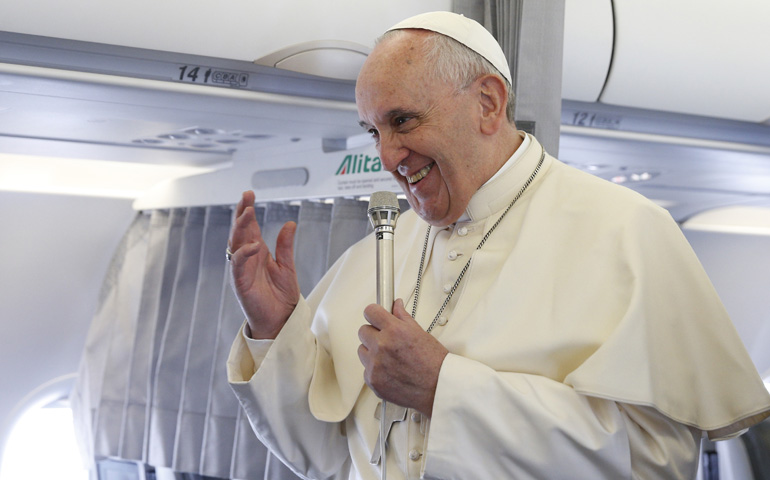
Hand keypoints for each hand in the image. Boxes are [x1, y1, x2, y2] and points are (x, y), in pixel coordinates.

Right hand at [228, 191, 299, 338]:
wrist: (280, 320)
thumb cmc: (281, 296)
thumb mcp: (287, 266)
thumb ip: (285, 246)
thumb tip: (290, 223)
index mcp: (257, 252)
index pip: (249, 227)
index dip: (247, 210)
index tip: (249, 194)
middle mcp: (247, 259)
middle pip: (240, 231)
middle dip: (241, 213)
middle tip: (247, 197)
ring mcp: (242, 270)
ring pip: (236, 245)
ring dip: (241, 228)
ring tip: (248, 213)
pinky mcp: (241, 284)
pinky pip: (238, 266)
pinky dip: (244, 254)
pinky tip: (253, 245)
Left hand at [357, 299, 448, 416]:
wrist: (438, 388)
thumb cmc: (434, 363)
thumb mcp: (420, 333)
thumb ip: (403, 317)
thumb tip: (396, 306)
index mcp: (394, 330)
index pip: (370, 312)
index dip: (374, 313)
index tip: (376, 316)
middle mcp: (382, 346)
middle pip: (363, 331)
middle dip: (373, 333)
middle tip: (386, 340)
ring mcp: (375, 364)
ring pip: (362, 350)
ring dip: (372, 352)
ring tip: (390, 358)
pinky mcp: (372, 380)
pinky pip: (366, 369)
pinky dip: (375, 370)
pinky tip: (390, 371)